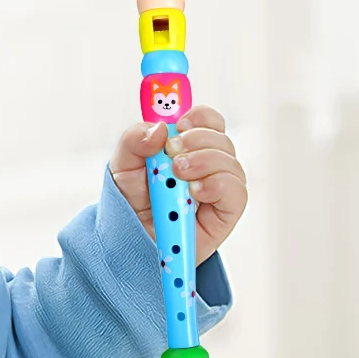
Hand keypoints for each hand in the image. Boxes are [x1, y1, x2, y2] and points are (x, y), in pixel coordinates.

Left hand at [109, 105, 246, 264]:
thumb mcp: (122, 166)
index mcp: (186, 147)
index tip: (180, 124)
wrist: (131, 241)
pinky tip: (196, 191)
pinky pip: (236, 192)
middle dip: (196, 140)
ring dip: (204, 161)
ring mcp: (219, 187)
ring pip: (230, 161)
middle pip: (220, 137)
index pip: (207, 121)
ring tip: (178, 174)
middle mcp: (207, 163)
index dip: (199, 117)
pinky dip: (217, 185)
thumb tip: (159, 129)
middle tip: (172, 153)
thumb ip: (133, 140)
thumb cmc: (131, 202)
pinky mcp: (226, 212)